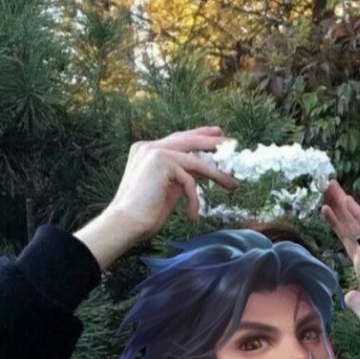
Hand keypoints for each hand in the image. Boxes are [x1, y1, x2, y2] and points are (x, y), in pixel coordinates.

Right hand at [74, 127, 237, 270]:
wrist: (126, 223)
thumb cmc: (144, 213)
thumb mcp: (168, 189)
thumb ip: (181, 175)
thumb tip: (201, 170)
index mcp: (146, 151)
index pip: (178, 139)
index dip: (199, 136)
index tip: (218, 135)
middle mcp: (148, 146)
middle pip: (188, 140)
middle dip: (212, 142)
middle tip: (232, 145)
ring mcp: (153, 151)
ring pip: (195, 160)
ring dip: (217, 174)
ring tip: (233, 185)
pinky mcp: (160, 161)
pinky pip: (189, 179)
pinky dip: (194, 199)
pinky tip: (193, 216)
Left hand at [320, 180, 359, 342]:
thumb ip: (355, 300)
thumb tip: (350, 293)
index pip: (347, 240)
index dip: (336, 223)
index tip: (325, 208)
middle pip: (349, 226)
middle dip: (336, 206)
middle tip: (326, 185)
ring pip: (356, 223)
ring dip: (342, 204)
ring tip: (330, 184)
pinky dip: (357, 214)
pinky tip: (347, 199)